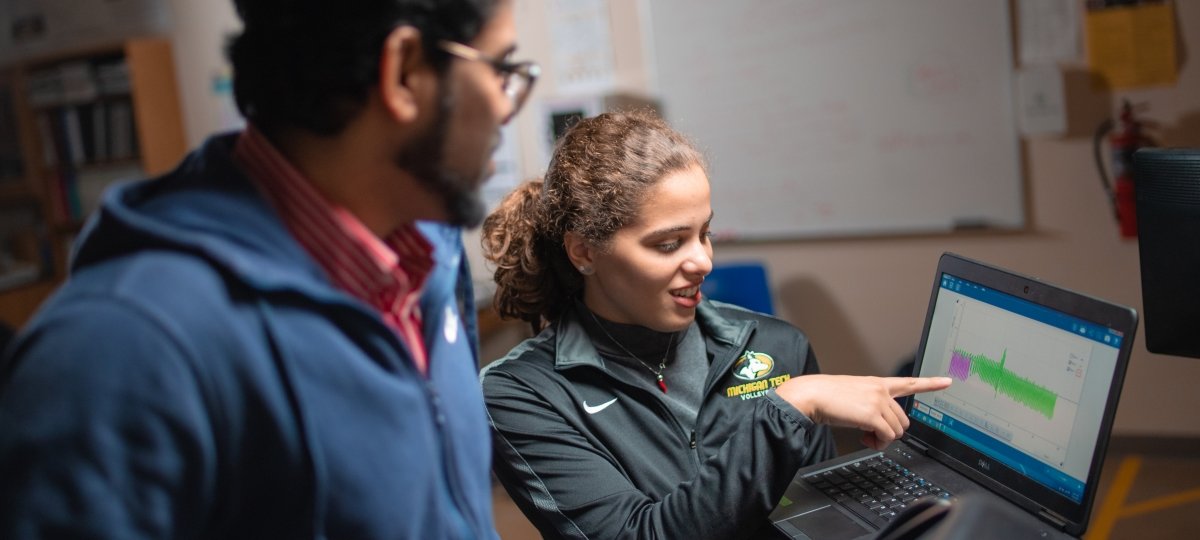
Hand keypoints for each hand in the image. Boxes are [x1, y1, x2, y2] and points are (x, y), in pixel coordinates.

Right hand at [775, 375, 951, 450]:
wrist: (811, 395)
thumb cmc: (825, 396)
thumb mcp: (852, 395)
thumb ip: (869, 406)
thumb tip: (875, 427)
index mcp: (876, 384)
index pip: (908, 383)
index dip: (930, 383)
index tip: (947, 381)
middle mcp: (880, 390)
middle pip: (903, 420)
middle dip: (890, 432)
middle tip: (871, 435)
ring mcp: (878, 401)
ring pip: (897, 431)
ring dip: (882, 439)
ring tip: (864, 436)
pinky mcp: (872, 414)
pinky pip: (887, 436)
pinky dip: (877, 443)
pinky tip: (864, 438)